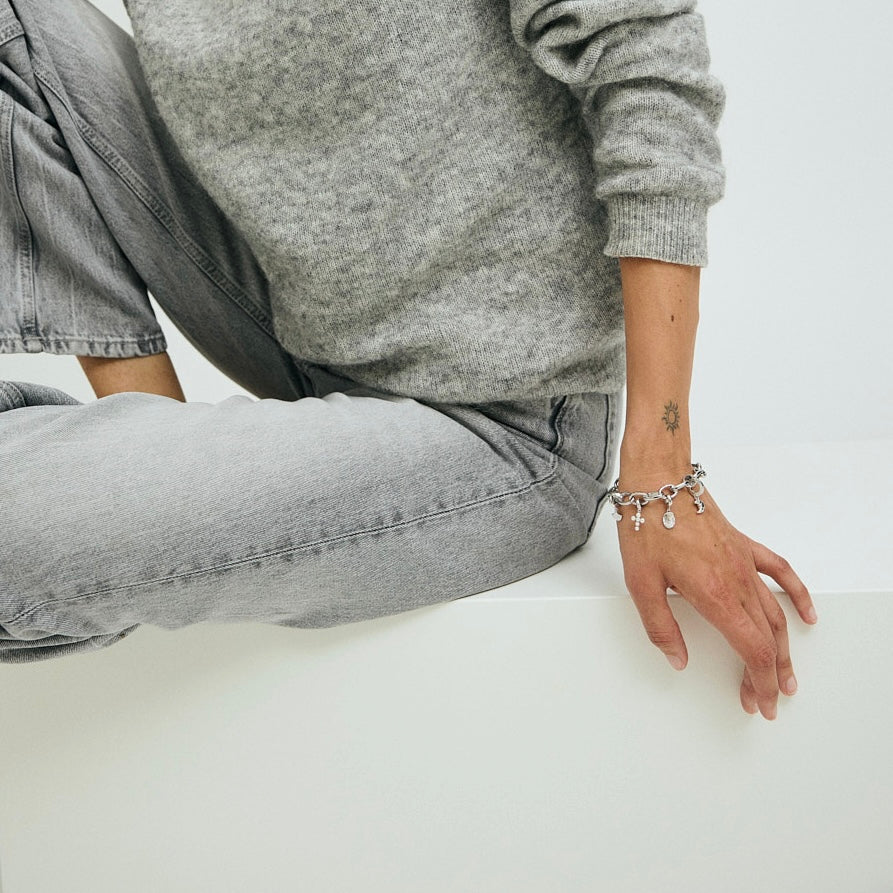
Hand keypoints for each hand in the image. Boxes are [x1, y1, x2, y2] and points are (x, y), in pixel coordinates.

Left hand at [615, 479, 816, 719]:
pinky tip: (805, 613)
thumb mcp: (641, 585)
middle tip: (769, 700)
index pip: (751, 650)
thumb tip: (677, 659)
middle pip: (766, 638)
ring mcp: (743, 562)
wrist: (657, 482)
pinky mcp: (742, 546)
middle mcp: (736, 580)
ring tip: (786, 674)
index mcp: (715, 595)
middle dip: (770, 675)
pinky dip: (796, 594)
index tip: (761, 702)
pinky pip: (779, 572)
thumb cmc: (647, 527)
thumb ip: (660, 628)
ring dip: (783, 647)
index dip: (759, 682)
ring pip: (774, 612)